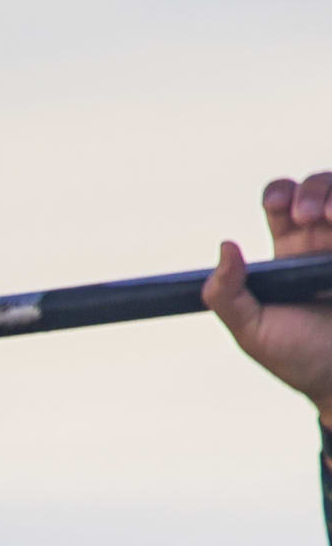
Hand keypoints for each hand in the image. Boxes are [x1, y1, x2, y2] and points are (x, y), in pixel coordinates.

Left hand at [208, 169, 331, 424]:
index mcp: (290, 253)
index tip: (277, 207)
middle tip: (306, 216)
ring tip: (329, 217)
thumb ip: (226, 293)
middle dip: (313, 189)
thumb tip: (225, 247)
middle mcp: (325, 243)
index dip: (280, 194)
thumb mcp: (251, 330)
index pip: (283, 204)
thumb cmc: (298, 358)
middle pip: (321, 188)